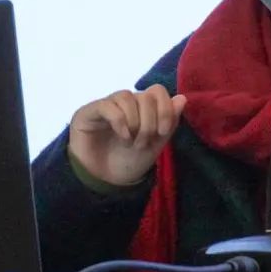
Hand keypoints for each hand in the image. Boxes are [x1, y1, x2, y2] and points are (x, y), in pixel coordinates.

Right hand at [68, 84, 186, 185]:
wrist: (105, 180)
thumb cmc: (130, 162)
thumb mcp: (156, 144)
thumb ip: (169, 121)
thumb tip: (182, 98)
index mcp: (142, 107)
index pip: (157, 91)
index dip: (164, 109)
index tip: (163, 131)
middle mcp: (125, 102)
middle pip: (145, 96)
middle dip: (149, 123)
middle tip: (142, 144)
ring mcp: (107, 105)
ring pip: (127, 97)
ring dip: (134, 123)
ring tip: (130, 143)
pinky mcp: (88, 112)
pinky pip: (107, 105)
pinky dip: (119, 121)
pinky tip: (123, 136)